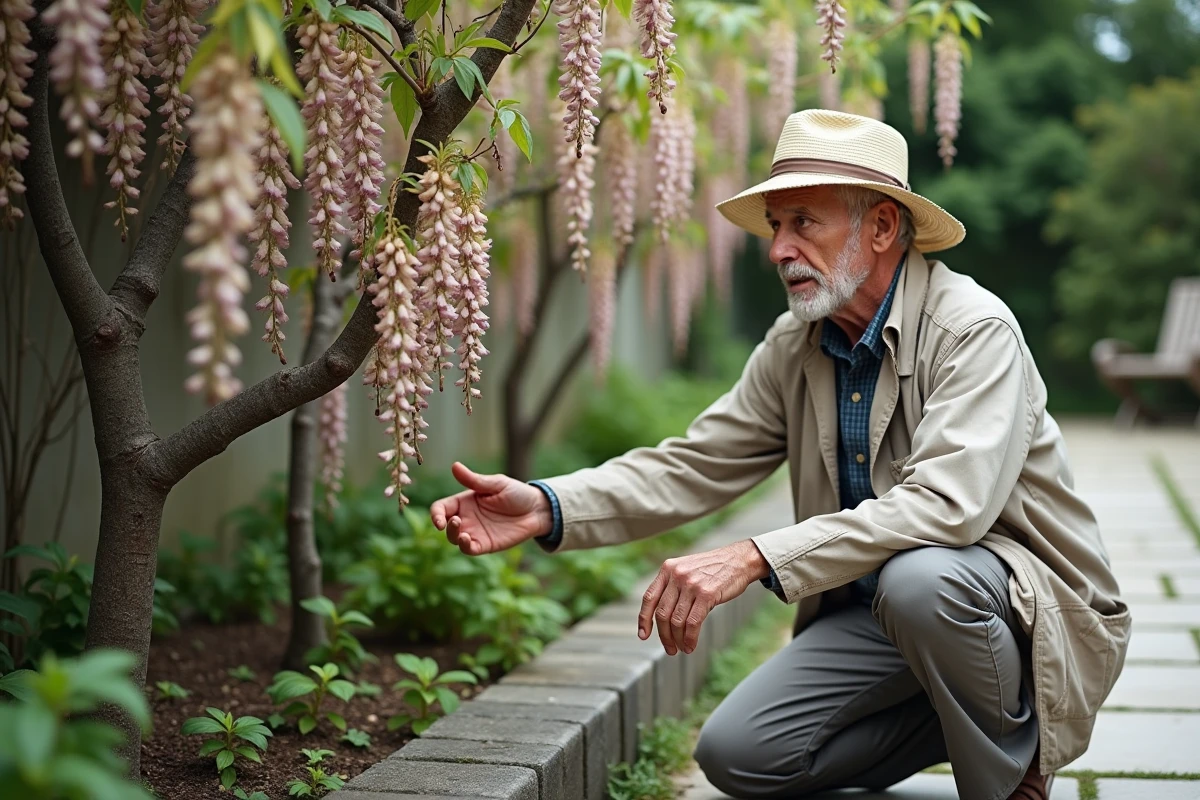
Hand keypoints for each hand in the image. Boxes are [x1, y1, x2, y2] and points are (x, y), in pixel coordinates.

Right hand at [430, 462, 554, 555]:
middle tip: (455, 521)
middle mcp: (467, 517)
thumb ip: (474, 480)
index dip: (435, 514)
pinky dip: (465, 547)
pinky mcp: (486, 544)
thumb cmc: (517, 493)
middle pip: (444, 525)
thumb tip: (454, 466)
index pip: (441, 508)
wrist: (537, 510)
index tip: (439, 520)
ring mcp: (475, 532)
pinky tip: (467, 541)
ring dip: (453, 536)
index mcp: (465, 501)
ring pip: (454, 539)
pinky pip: (469, 549)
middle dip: (444, 525)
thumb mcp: (496, 484)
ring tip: (462, 532)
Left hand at [638, 540, 770, 655]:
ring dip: (677, 640)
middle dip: (664, 636)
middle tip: (670, 649)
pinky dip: (690, 638)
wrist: (739, 560)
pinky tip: (691, 645)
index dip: (644, 619)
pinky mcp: (706, 594)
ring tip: (682, 649)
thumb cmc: (713, 569)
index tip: (643, 635)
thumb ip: (672, 586)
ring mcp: (691, 584)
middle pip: (662, 613)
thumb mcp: (686, 569)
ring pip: (676, 621)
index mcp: (667, 568)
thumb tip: (661, 617)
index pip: (649, 598)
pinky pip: (692, 623)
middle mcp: (676, 575)